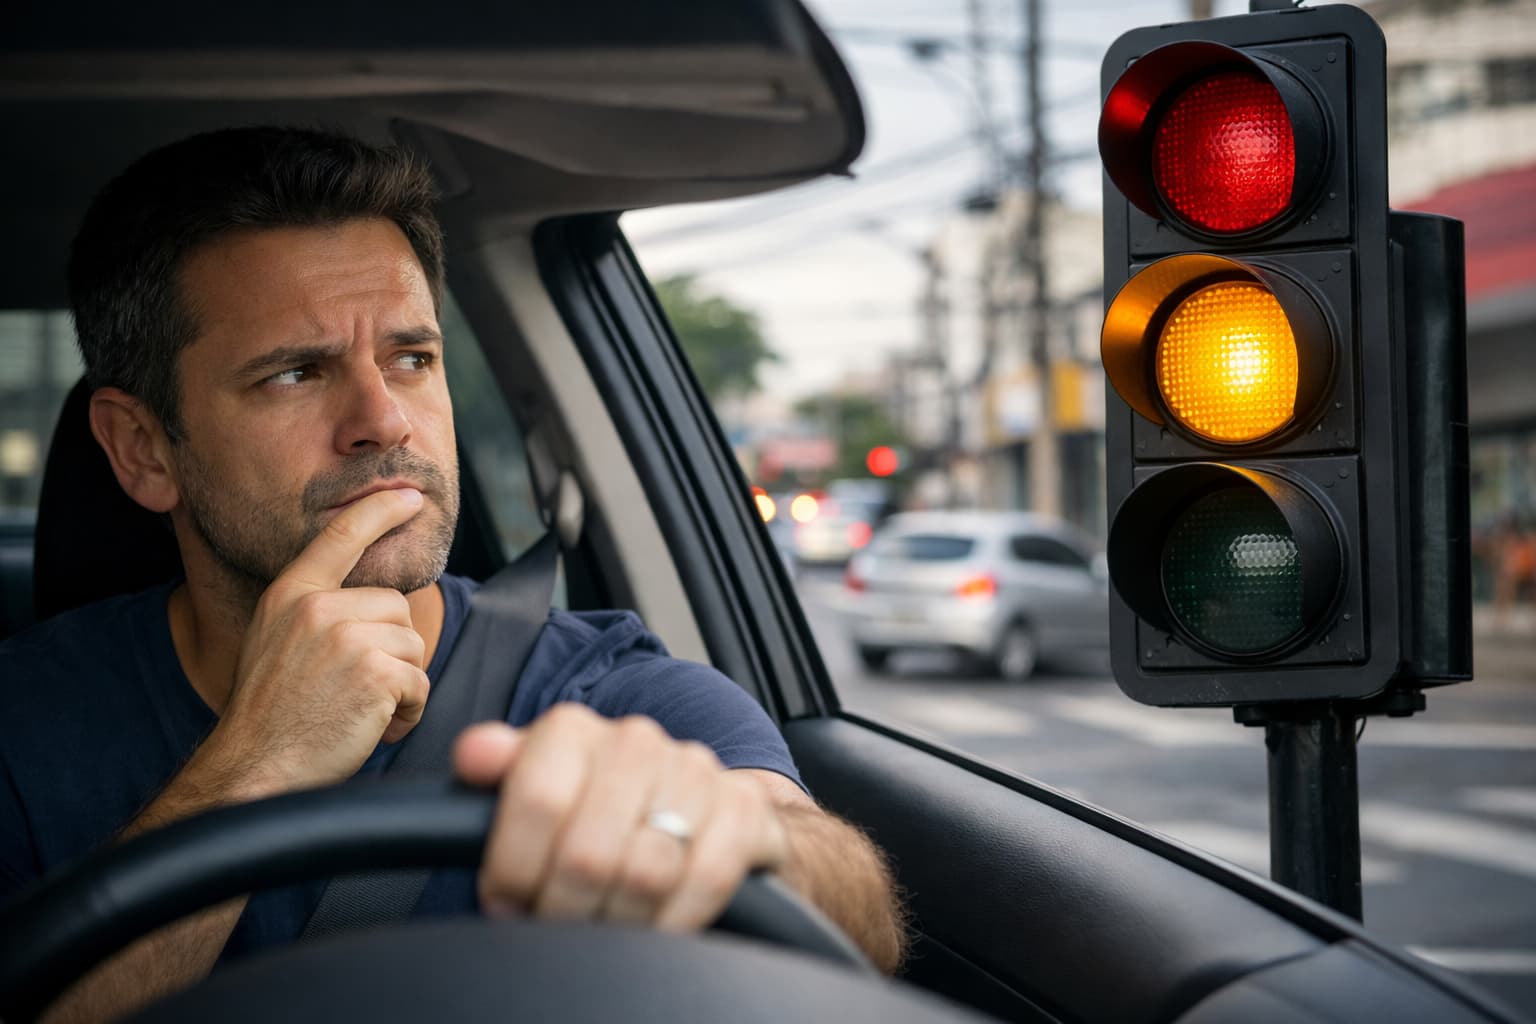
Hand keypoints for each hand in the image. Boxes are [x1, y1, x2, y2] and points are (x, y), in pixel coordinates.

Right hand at [207, 488, 430, 792]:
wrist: (254, 769)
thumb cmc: (273, 717)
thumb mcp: (277, 643)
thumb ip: (317, 614)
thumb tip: (377, 603)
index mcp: (290, 595)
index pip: (340, 537)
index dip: (378, 512)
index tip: (408, 496)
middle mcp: (315, 607)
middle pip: (396, 608)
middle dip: (390, 652)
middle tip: (354, 691)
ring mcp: (344, 637)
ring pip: (412, 646)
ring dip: (399, 685)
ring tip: (358, 710)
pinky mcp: (373, 671)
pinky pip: (419, 684)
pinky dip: (407, 713)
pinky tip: (371, 728)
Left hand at [454, 705, 789, 929]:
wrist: (690, 806)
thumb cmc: (597, 805)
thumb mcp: (535, 787)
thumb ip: (500, 771)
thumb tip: (476, 754)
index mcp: (573, 730)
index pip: (537, 800)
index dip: (514, 868)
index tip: (506, 900)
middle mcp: (636, 741)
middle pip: (587, 852)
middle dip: (562, 906)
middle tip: (553, 923)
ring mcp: (694, 772)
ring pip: (645, 872)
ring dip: (616, 919)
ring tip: (599, 925)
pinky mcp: (743, 809)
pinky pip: (706, 880)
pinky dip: (674, 919)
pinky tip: (652, 927)